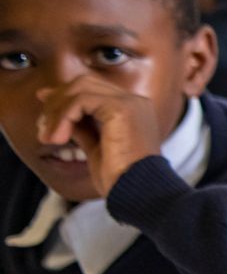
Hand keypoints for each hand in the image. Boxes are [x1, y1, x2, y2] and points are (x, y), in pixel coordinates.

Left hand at [35, 75, 166, 196]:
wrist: (138, 191)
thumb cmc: (121, 177)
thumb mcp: (95, 147)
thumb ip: (81, 126)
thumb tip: (57, 112)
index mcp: (132, 109)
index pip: (93, 89)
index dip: (64, 95)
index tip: (43, 108)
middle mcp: (134, 101)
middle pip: (84, 82)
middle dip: (57, 100)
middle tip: (42, 124)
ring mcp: (129, 102)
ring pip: (80, 88)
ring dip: (56, 111)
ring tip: (49, 137)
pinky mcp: (121, 108)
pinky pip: (81, 101)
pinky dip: (63, 117)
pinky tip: (58, 138)